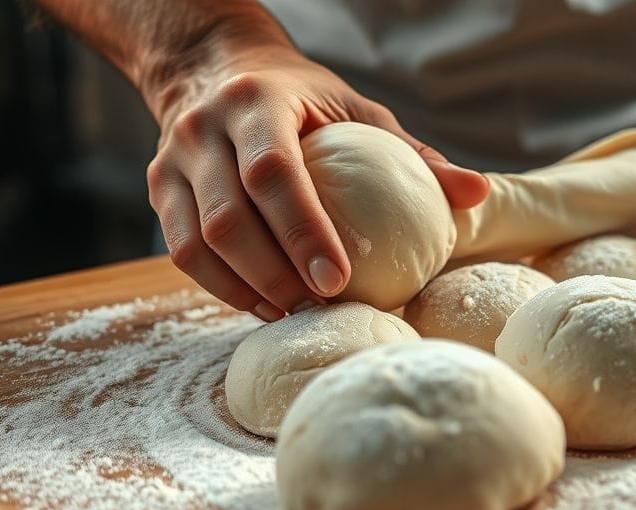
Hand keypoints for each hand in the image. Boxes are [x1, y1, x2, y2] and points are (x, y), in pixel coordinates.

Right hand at [145, 41, 488, 320]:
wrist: (215, 68)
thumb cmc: (304, 99)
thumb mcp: (359, 112)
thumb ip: (414, 156)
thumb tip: (476, 195)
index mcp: (258, 103)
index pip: (274, 173)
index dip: (303, 232)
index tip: (337, 281)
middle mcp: (204, 129)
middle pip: (230, 218)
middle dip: (276, 275)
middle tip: (322, 308)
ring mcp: (173, 161)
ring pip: (198, 243)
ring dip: (248, 290)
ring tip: (296, 314)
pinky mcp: (159, 189)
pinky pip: (183, 253)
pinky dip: (223, 288)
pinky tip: (265, 306)